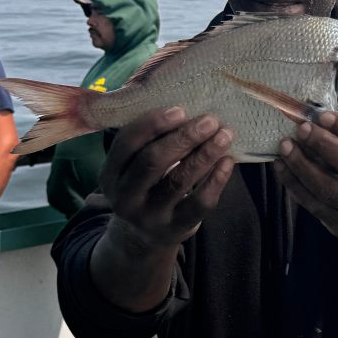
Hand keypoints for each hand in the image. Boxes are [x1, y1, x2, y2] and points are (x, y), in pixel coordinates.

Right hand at [100, 107, 234, 248]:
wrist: (145, 236)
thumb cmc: (145, 184)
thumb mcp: (133, 166)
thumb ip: (147, 141)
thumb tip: (185, 101)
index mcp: (110, 174)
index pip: (127, 143)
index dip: (152, 124)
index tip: (180, 110)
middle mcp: (125, 197)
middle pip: (152, 162)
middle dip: (183, 138)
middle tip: (209, 120)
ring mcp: (149, 216)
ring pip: (178, 181)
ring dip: (204, 155)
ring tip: (225, 135)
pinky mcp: (175, 228)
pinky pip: (199, 203)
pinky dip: (216, 180)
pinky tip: (228, 161)